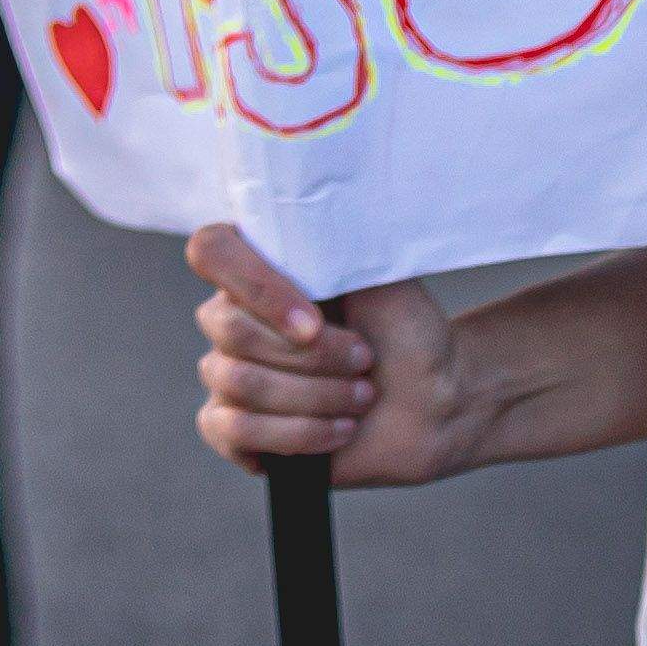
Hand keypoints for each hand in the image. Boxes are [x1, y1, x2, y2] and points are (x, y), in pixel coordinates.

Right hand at [187, 225, 476, 485]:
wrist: (436, 398)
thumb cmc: (405, 330)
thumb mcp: (377, 269)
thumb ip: (330, 239)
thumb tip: (306, 210)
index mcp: (260, 267)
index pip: (211, 252)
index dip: (257, 288)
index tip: (317, 321)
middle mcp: (233, 316)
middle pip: (228, 330)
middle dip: (311, 356)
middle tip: (365, 361)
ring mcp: (228, 374)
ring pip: (238, 382)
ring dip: (315, 396)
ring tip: (363, 398)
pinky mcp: (235, 430)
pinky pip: (232, 431)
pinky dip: (296, 435)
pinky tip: (339, 431)